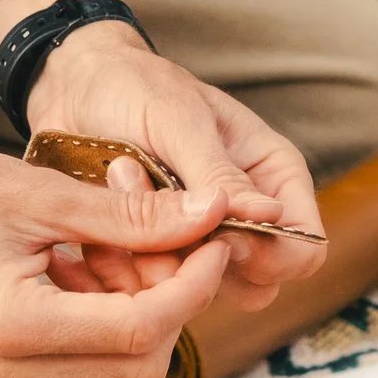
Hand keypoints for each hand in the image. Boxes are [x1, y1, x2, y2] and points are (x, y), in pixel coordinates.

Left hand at [0, 0, 326, 310]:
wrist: (74, 89)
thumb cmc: (136, 87)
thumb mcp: (179, 120)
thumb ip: (219, 172)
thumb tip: (272, 216)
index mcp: (272, 175)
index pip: (303, 248)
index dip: (267, 255)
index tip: (214, 230)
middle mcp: (246, 215)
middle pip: (260, 283)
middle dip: (205, 263)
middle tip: (156, 214)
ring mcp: (202, 239)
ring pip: (206, 290)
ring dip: (160, 260)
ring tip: (124, 193)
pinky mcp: (159, 253)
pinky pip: (158, 287)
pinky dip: (130, 264)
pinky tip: (105, 215)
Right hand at [0, 113, 235, 377]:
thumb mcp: (42, 194)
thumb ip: (132, 214)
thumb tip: (212, 213)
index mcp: (17, 326)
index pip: (143, 326)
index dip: (194, 283)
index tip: (215, 237)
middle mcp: (14, 371)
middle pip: (143, 360)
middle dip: (173, 296)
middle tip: (170, 233)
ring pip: (121, 363)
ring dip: (142, 304)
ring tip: (118, 236)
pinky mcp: (12, 374)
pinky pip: (89, 357)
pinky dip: (110, 312)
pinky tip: (89, 260)